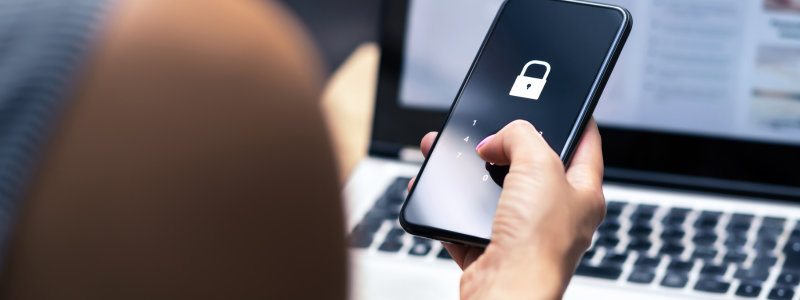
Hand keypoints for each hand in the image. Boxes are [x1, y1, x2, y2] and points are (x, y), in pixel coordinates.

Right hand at [408, 119, 604, 299]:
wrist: (505, 293)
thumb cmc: (537, 245)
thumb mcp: (539, 165)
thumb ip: (520, 136)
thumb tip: (496, 140)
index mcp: (583, 194)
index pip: (586, 145)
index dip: (575, 119)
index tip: (562, 103)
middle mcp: (556, 215)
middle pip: (530, 166)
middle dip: (504, 145)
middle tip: (489, 132)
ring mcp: (523, 233)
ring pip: (494, 191)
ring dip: (470, 173)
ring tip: (450, 155)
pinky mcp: (491, 248)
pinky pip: (466, 219)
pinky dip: (449, 205)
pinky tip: (439, 190)